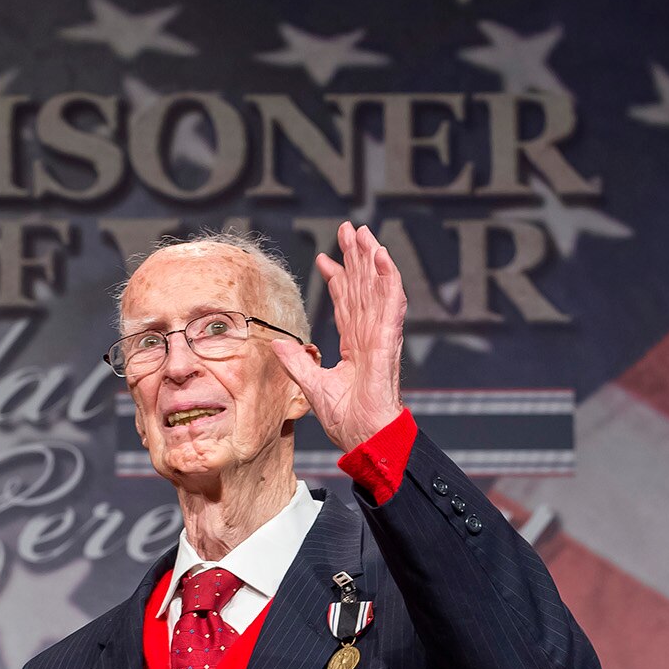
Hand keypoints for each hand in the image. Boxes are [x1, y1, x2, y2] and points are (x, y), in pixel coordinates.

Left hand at [271, 220, 406, 451]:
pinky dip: (387, 278)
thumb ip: (297, 362)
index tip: (326, 259)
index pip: (347, 304)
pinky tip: (381, 256)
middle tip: (348, 230)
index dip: (338, 280)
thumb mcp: (313, 386)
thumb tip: (278, 343)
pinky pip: (390, 303)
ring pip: (377, 288)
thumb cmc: (349, 421)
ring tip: (364, 233)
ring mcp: (381, 337)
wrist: (367, 438)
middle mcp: (370, 337)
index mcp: (356, 347)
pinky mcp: (387, 341)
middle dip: (355, 258)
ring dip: (371, 259)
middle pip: (363, 288)